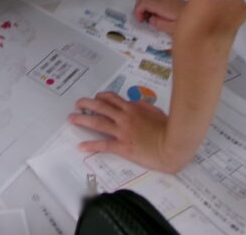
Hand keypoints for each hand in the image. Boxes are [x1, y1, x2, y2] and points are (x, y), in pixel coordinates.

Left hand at [69, 91, 184, 172]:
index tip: (95, 98)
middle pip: (100, 108)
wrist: (174, 145)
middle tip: (77, 104)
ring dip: (83, 120)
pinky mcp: (123, 147)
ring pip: (98, 123)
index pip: (112, 99)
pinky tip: (81, 146)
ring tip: (72, 119)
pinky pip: (104, 145)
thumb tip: (135, 104)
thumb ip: (144, 107)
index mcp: (132, 109)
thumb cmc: (169, 129)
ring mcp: (122, 132)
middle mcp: (124, 118)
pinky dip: (91, 145)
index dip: (100, 97)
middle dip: (86, 105)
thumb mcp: (156, 112)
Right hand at [134, 0, 186, 33]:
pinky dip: (149, 3)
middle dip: (138, 6)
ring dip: (143, 4)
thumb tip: (151, 20)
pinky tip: (154, 14)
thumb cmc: (191, 24)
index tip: (140, 21)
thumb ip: (161, 24)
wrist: (204, 16)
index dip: (138, 11)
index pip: (145, 2)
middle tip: (141, 19)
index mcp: (165, 6)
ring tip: (146, 17)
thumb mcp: (175, 29)